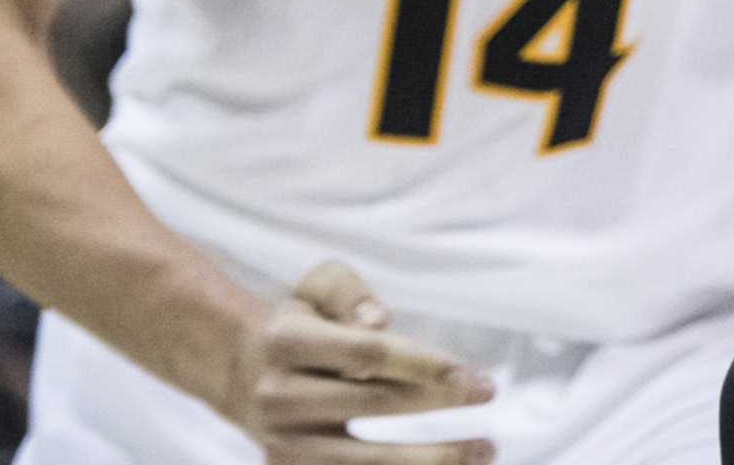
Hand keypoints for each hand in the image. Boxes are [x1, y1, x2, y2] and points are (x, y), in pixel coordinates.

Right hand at [220, 262, 493, 463]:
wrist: (244, 373)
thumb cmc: (304, 321)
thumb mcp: (317, 286)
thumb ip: (348, 292)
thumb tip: (379, 321)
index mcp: (286, 341)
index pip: (366, 354)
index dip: (421, 363)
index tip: (467, 372)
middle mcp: (279, 395)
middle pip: (374, 402)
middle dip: (438, 399)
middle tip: (489, 391)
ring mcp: (282, 441)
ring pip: (363, 461)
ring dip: (431, 460)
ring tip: (485, 450)